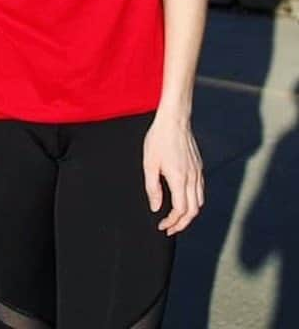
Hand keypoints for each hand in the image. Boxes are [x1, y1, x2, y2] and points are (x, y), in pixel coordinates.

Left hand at [143, 112, 203, 235]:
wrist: (174, 120)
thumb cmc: (159, 139)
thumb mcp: (149, 163)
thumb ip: (153, 188)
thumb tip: (156, 208)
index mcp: (179, 179)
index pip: (180, 211)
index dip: (172, 222)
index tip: (163, 226)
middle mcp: (192, 179)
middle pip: (193, 211)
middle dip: (182, 223)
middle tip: (170, 228)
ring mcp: (198, 173)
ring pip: (199, 202)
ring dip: (189, 214)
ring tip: (176, 218)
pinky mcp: (199, 168)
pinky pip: (200, 191)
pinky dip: (194, 202)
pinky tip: (183, 200)